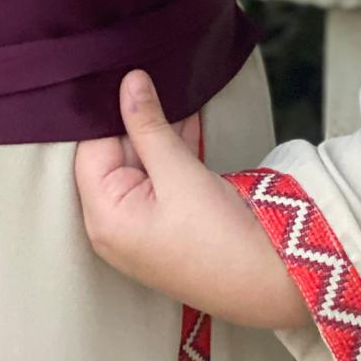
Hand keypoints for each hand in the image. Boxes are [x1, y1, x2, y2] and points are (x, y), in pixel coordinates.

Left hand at [73, 68, 315, 331]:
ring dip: (158, 133)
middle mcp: (112, 224)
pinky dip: (172, 153)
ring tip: (177, 95)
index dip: (110, 112)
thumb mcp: (180, 173)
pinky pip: (159, 178)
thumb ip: (148, 125)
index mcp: (103, 216)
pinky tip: (187, 122)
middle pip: (113, 155)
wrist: (270, 283)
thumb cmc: (220, 240)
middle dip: (136, 120)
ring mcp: (138, 225)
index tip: (130, 78)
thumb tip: (128, 83)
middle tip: (156, 82)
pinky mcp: (163, 222)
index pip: (91, 148)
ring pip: (139, 164)